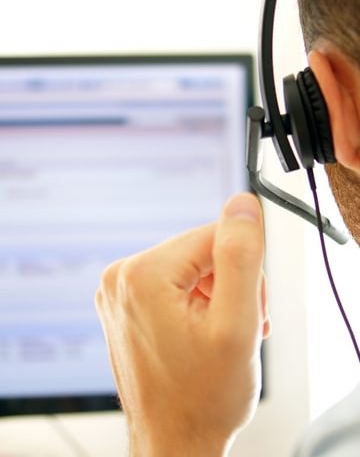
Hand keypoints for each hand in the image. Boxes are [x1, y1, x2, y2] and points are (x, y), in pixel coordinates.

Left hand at [95, 193, 270, 456]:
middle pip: (200, 252)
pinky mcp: (125, 306)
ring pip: (189, 269)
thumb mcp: (236, 324)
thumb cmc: (202, 398)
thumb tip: (242, 204)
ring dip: (215, 297)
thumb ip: (241, 257)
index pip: (214, 235)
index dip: (243, 270)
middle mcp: (120, 277)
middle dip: (229, 285)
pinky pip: (172, 286)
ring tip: (223, 336)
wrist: (173, 446)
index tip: (248, 308)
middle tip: (240, 327)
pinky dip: (196, 305)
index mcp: (142, 274)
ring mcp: (118, 293)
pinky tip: (204, 335)